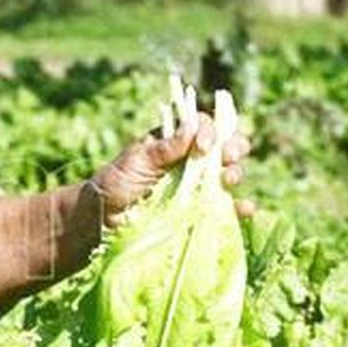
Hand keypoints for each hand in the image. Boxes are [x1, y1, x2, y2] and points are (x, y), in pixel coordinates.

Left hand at [90, 113, 253, 230]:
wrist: (103, 220)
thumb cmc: (115, 185)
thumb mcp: (137, 161)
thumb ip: (164, 147)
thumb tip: (192, 126)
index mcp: (174, 142)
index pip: (203, 126)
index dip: (211, 130)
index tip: (205, 145)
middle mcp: (190, 161)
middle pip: (224, 147)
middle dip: (233, 148)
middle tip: (229, 157)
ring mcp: (197, 186)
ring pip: (229, 174)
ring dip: (235, 173)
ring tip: (227, 180)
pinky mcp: (200, 212)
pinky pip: (227, 208)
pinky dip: (240, 207)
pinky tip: (244, 208)